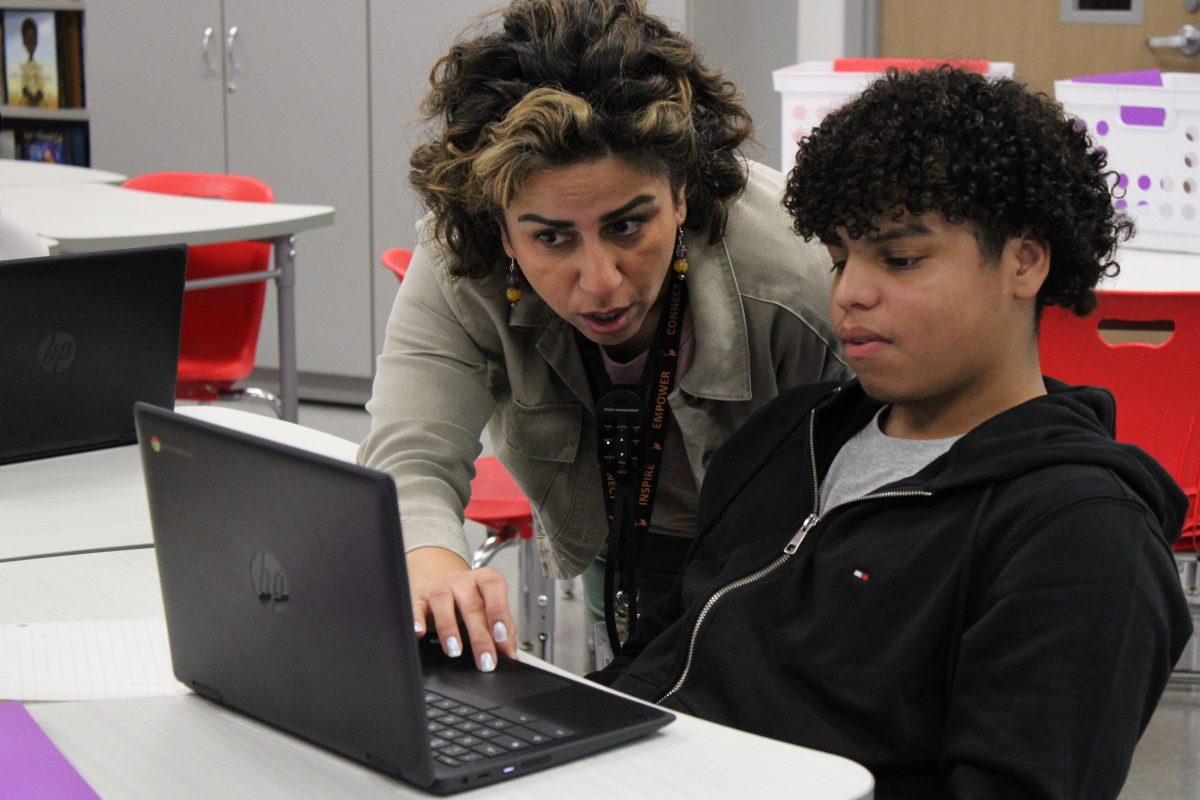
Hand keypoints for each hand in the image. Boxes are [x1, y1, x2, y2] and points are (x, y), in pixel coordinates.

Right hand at [407, 546, 517, 670]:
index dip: (499, 610)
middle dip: (479, 636)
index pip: (494, 587)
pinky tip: (420, 632)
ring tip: (455, 650)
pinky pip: (416, 607)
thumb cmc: (471, 602)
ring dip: (449, 627)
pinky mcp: (419, 599)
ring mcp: (440, 587)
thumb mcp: (490, 612)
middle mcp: (462, 581)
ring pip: (442, 600)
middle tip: (486, 660)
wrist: (442, 588)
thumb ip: (504, 630)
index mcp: (484, 580)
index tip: (501, 635)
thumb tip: (510, 653)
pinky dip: (417, 619)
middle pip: (471, 604)